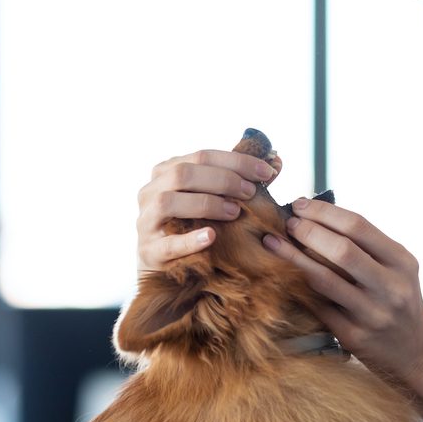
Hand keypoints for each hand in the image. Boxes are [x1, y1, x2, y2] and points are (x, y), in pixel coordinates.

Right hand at [136, 149, 280, 269]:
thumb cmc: (195, 224)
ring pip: (168, 202)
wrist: (167, 266)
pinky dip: (190, 240)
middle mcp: (150, 191)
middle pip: (183, 174)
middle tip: (250, 192)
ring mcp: (146, 221)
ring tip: (235, 212)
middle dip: (223, 180)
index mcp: (166, 171)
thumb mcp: (214, 198)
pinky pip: (167, 244)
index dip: (237, 161)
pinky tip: (211, 236)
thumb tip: (276, 160)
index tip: (268, 171)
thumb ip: (241, 180)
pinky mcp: (148, 251)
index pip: (202, 155)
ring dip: (206, 204)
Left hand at [262, 198, 422, 383]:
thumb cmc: (397, 299)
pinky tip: (281, 275)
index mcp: (401, 262)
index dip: (323, 212)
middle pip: (342, 250)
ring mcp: (372, 314)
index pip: (358, 227)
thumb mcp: (396, 268)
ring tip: (273, 243)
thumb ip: (365, 245)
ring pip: (324, 280)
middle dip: (308, 232)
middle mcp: (391, 288)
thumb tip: (315, 216)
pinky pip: (317, 306)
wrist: (414, 350)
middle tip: (287, 223)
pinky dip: (297, 287)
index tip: (300, 205)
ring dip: (293, 258)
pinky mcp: (353, 336)